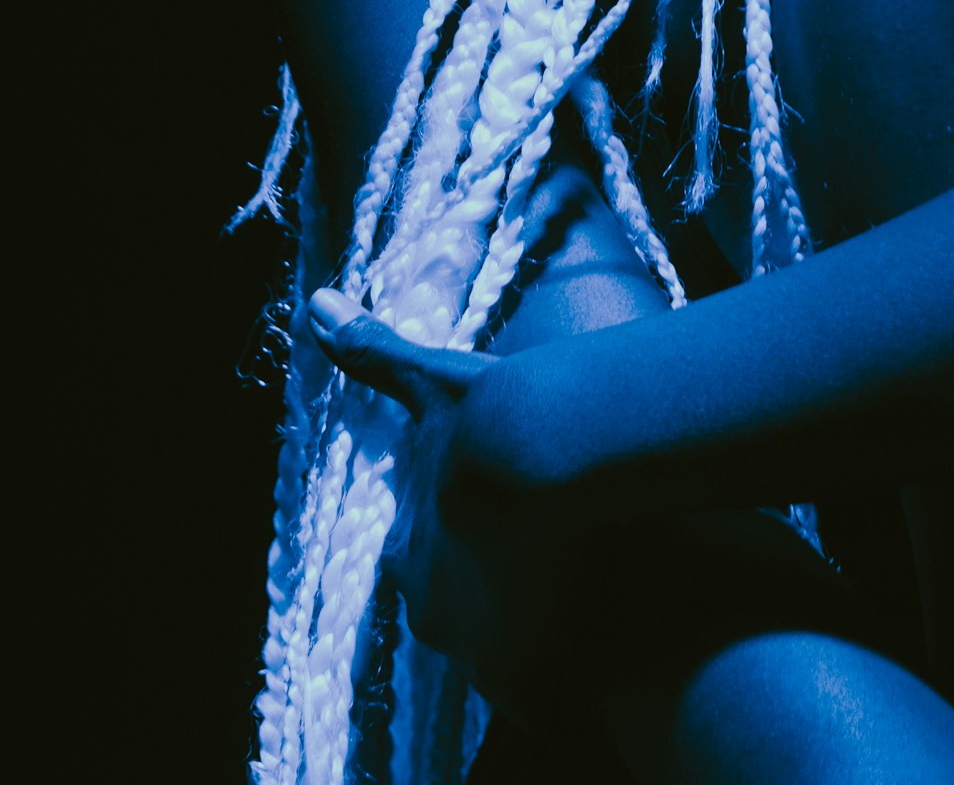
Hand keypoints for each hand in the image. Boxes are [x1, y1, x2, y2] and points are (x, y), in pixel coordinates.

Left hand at [307, 290, 542, 702]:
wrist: (543, 460)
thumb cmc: (488, 422)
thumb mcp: (432, 383)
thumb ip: (373, 353)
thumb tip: (313, 305)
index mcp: (413, 549)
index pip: (419, 560)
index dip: (450, 546)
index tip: (488, 528)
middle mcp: (435, 609)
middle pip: (453, 614)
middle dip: (487, 596)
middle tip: (538, 570)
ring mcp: (482, 649)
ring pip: (499, 656)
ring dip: (533, 635)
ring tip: (582, 612)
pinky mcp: (534, 675)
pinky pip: (545, 698)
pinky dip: (564, 687)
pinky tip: (590, 676)